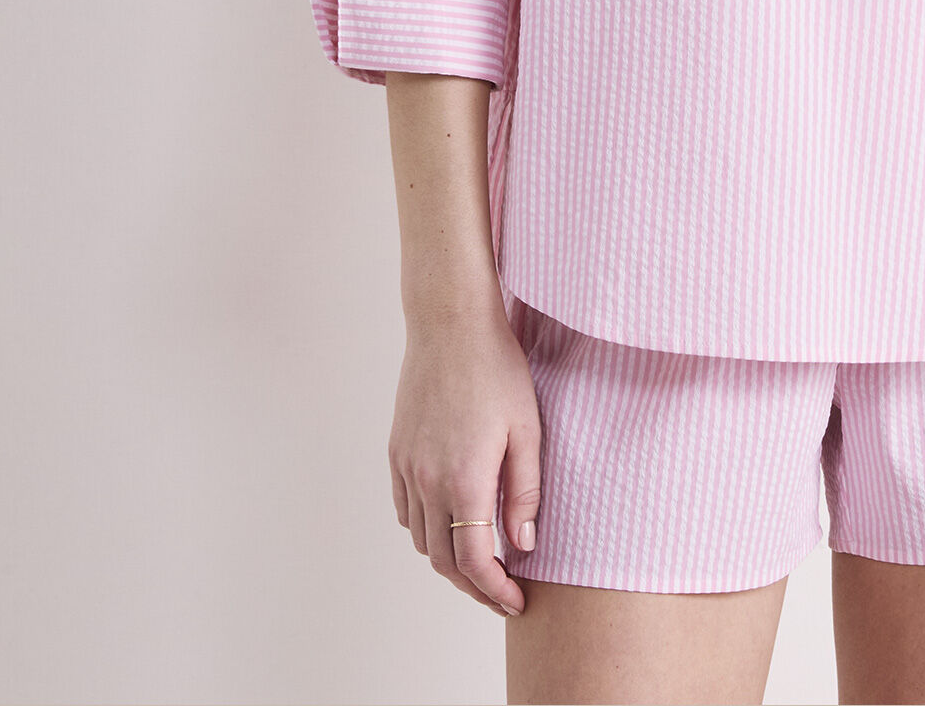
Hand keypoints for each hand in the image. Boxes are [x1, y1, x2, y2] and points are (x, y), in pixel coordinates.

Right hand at [388, 290, 541, 618]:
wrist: (451, 324)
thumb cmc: (497, 370)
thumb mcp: (528, 429)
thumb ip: (524, 492)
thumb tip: (523, 545)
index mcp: (464, 480)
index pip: (475, 562)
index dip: (495, 590)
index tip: (517, 601)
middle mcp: (427, 481)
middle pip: (444, 560)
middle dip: (474, 585)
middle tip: (503, 591)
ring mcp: (407, 467)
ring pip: (422, 540)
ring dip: (449, 560)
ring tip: (481, 561)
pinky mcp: (397, 452)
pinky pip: (406, 511)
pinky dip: (426, 530)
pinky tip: (450, 524)